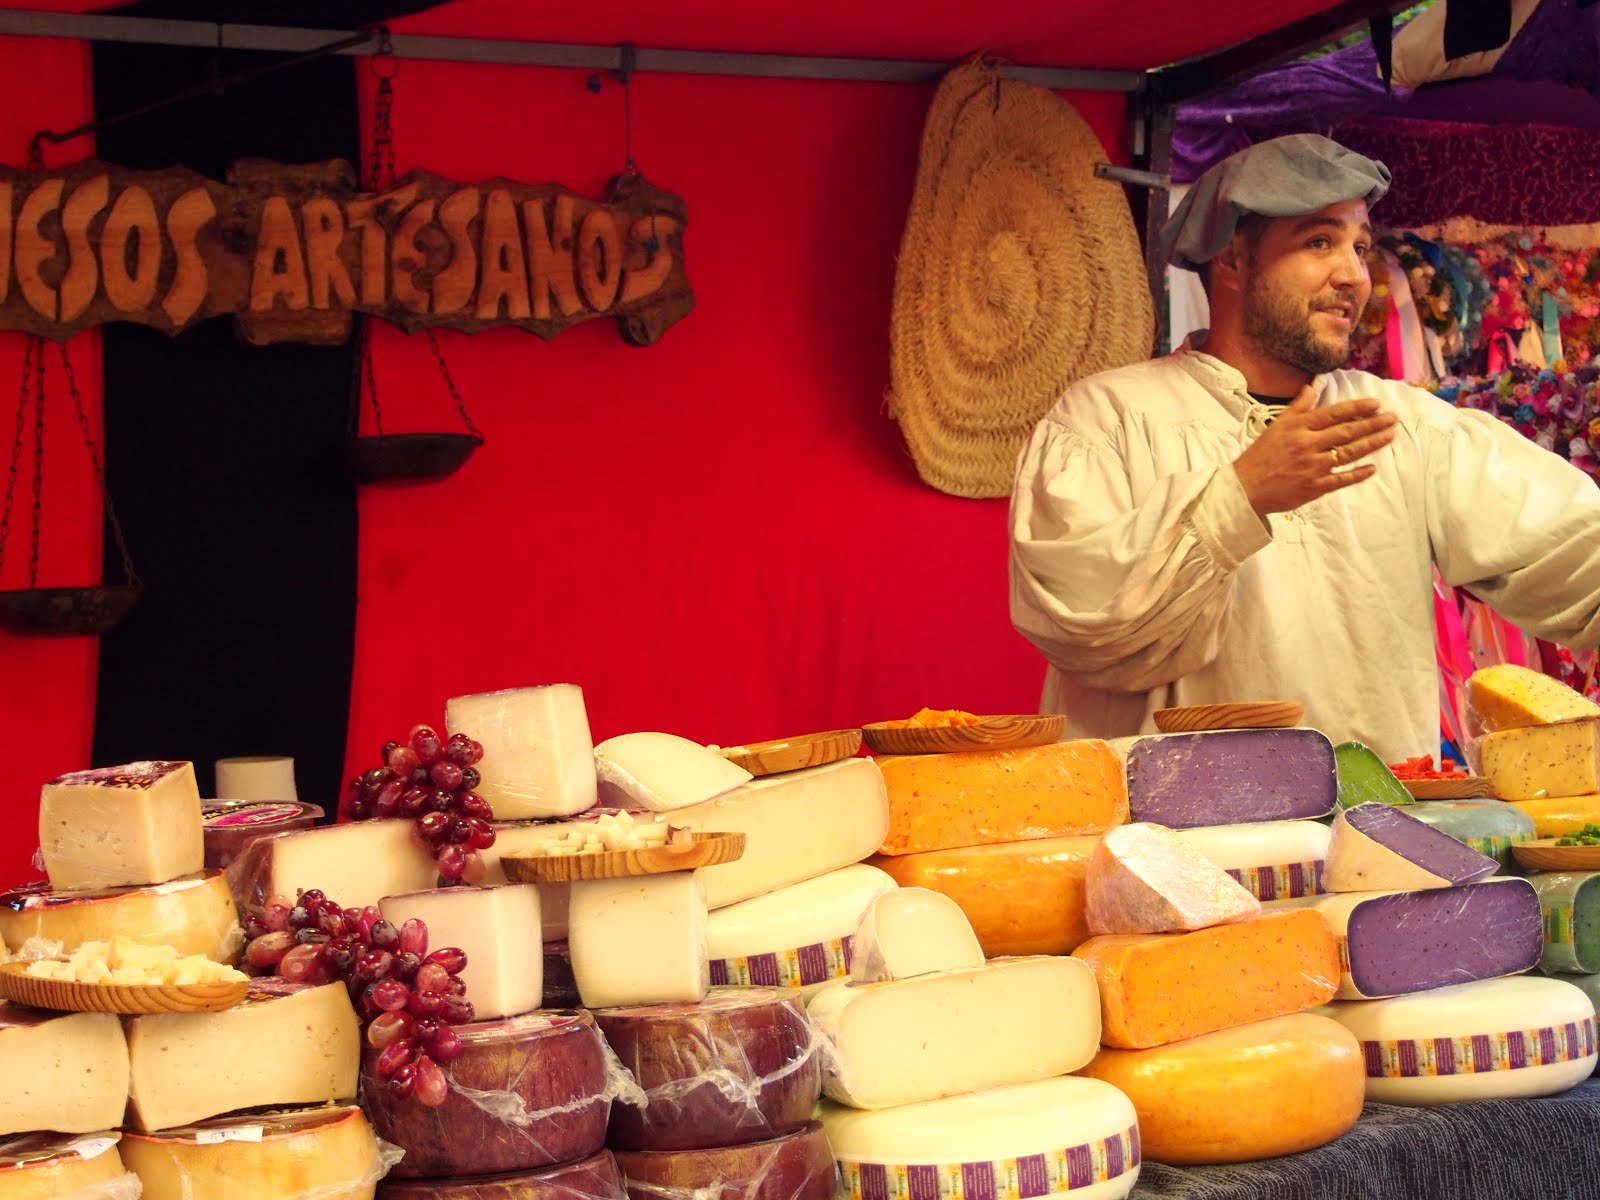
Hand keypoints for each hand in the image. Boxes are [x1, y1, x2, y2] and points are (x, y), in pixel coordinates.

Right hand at [1233, 385, 1398, 516]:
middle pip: (1347, 432)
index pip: (1334, 414)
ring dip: (1372, 444)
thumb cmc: (1261, 455)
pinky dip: (1358, 474)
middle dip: (1373, 424)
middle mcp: (1309, 445)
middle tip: (1393, 418)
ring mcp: (1314, 467)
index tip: (1376, 405)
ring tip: (1390, 435)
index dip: (1357, 408)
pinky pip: (1341, 479)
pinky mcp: (1315, 487)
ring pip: (1349, 453)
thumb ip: (1297, 407)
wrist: (1246, 487)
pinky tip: (1372, 468)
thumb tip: (1312, 387)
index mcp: (1299, 428)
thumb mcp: (1276, 426)